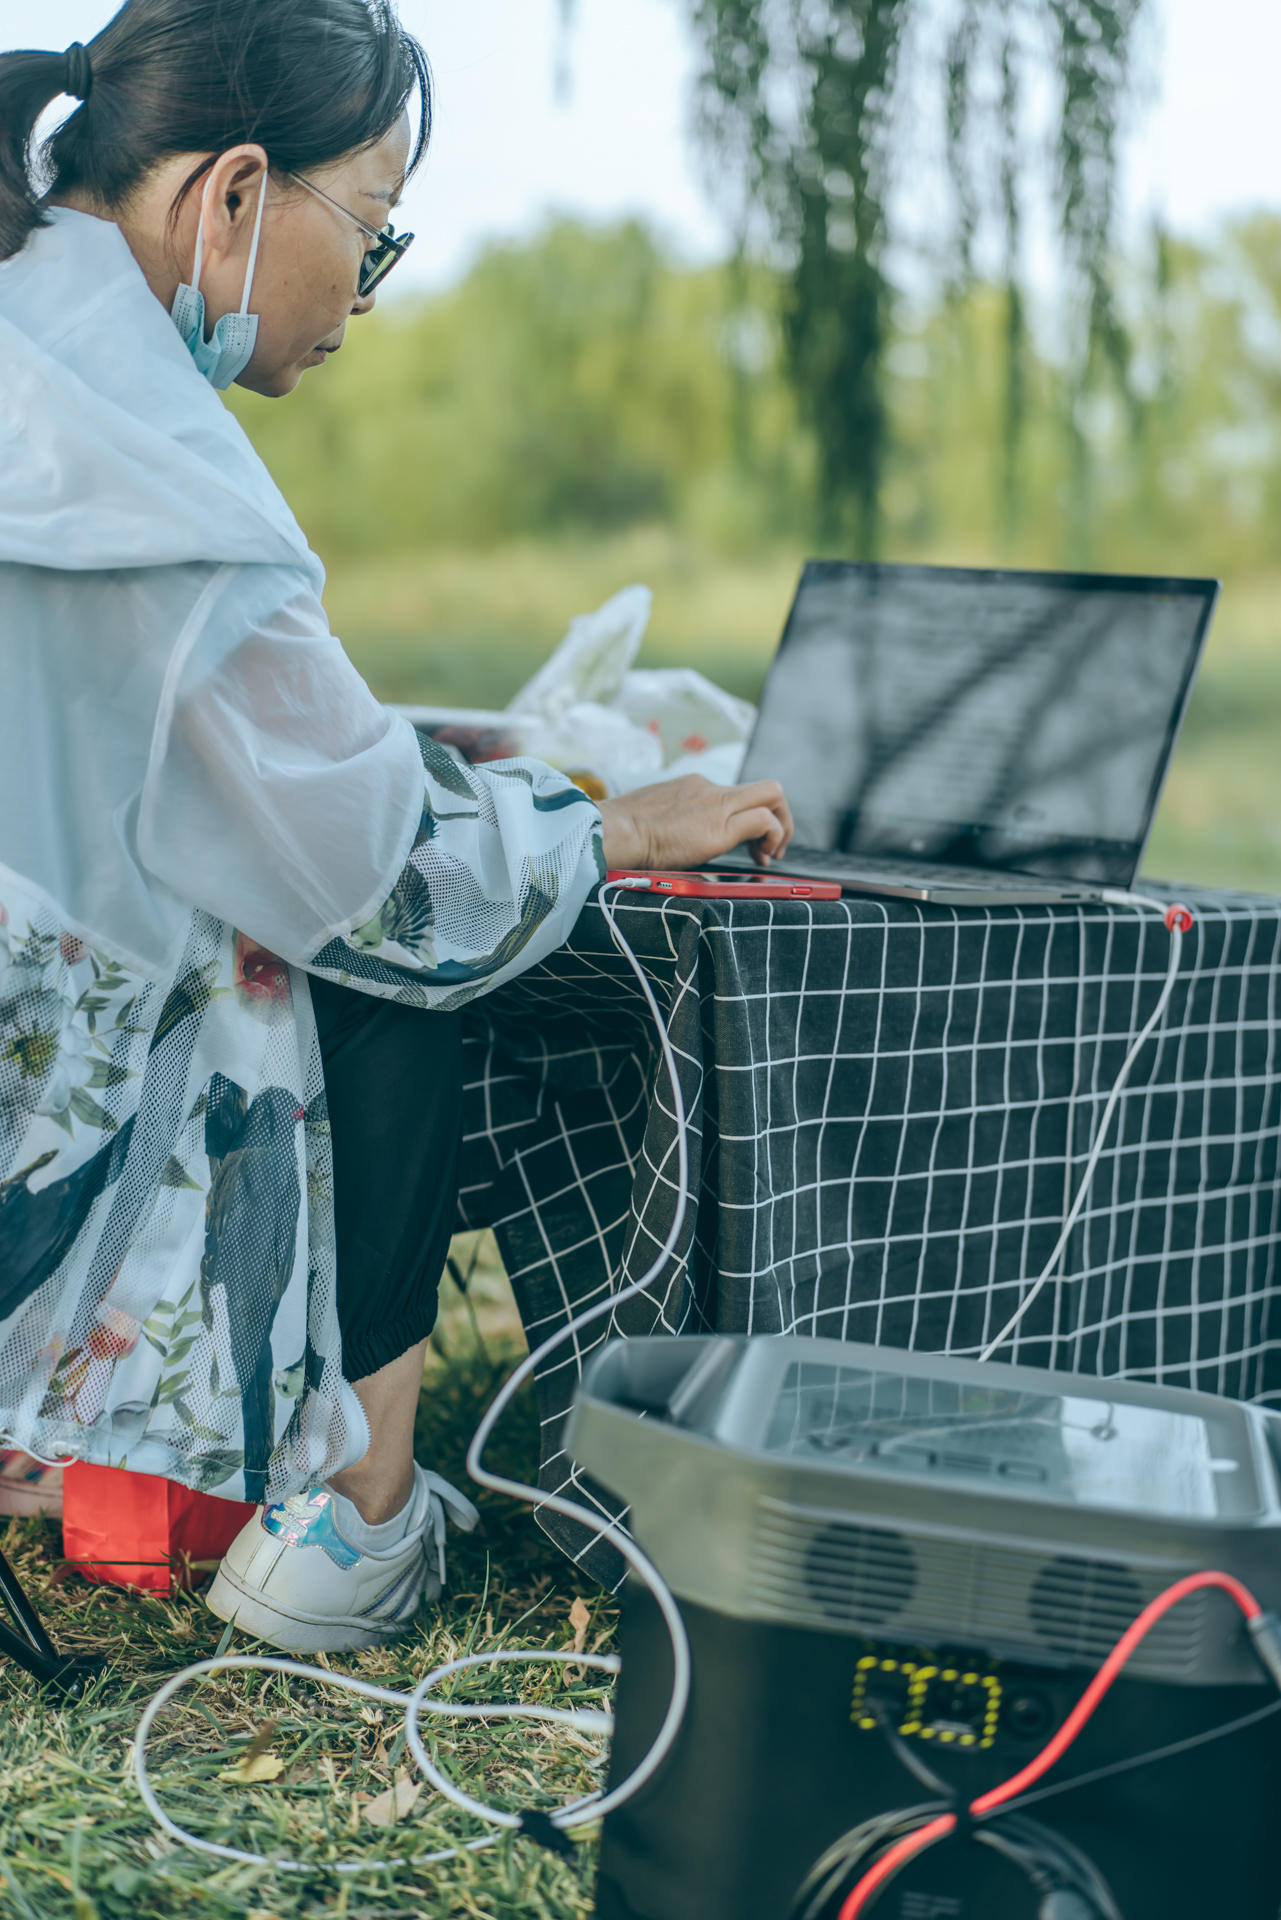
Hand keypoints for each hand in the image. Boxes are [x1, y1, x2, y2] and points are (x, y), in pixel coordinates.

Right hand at [598, 774, 794, 871]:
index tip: (746, 844)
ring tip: (770, 855)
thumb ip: (671, 824)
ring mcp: (715, 802)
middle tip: (771, 848)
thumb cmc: (620, 834)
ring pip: (772, 795)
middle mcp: (708, 788)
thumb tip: (677, 846)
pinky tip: (761, 859)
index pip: (735, 794)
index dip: (749, 817)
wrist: (610, 831)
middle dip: (780, 816)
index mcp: (692, 787)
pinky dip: (772, 837)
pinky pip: (763, 820)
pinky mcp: (719, 823)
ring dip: (781, 827)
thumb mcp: (651, 820)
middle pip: (765, 788)